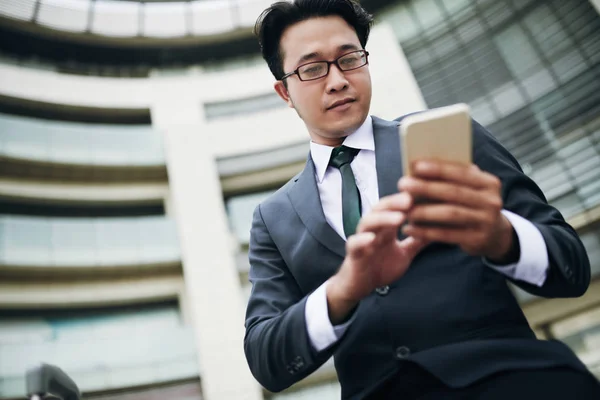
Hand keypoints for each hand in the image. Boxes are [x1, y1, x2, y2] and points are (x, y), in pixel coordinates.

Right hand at [327, 192, 428, 323]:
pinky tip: (371, 239)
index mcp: (386, 227)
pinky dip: (361, 240)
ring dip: (383, 219)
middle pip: (381, 209)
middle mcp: (373, 229)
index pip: (395, 207)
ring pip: (368, 222)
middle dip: (395, 203)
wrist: (360, 286)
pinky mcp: (353, 254)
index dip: (406, 200)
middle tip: (410, 199)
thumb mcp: (405, 253)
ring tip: (398, 218)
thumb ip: (418, 241)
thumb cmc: (380, 267)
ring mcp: (362, 240)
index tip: (422, 193)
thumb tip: (439, 229)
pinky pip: (354, 244)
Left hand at [398, 160, 515, 262]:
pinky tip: (409, 229)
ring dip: (424, 211)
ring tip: (404, 209)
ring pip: (450, 214)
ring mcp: (486, 221)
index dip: (438, 168)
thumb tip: (418, 168)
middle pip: (454, 192)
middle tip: (403, 184)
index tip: (415, 165)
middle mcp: (491, 201)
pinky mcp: (477, 240)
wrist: (495, 235)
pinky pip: (447, 235)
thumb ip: (452, 179)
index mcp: (489, 183)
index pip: (462, 172)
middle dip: (426, 187)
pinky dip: (425, 232)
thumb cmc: (472, 205)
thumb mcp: (470, 190)